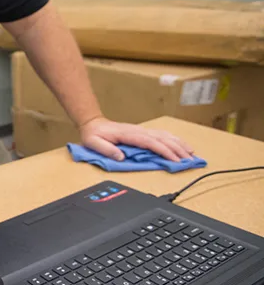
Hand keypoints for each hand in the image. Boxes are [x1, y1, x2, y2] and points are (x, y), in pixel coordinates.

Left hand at [80, 117, 194, 161]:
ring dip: (179, 144)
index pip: (151, 143)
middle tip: (190, 160)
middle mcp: (138, 130)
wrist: (93, 123)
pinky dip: (173, 139)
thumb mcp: (94, 143)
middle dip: (178, 149)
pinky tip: (181, 144)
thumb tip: (121, 157)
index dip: (164, 151)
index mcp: (128, 134)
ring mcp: (141, 130)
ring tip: (191, 153)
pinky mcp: (142, 132)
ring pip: (164, 135)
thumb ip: (106, 150)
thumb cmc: (94, 134)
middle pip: (162, 139)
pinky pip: (161, 134)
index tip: (175, 160)